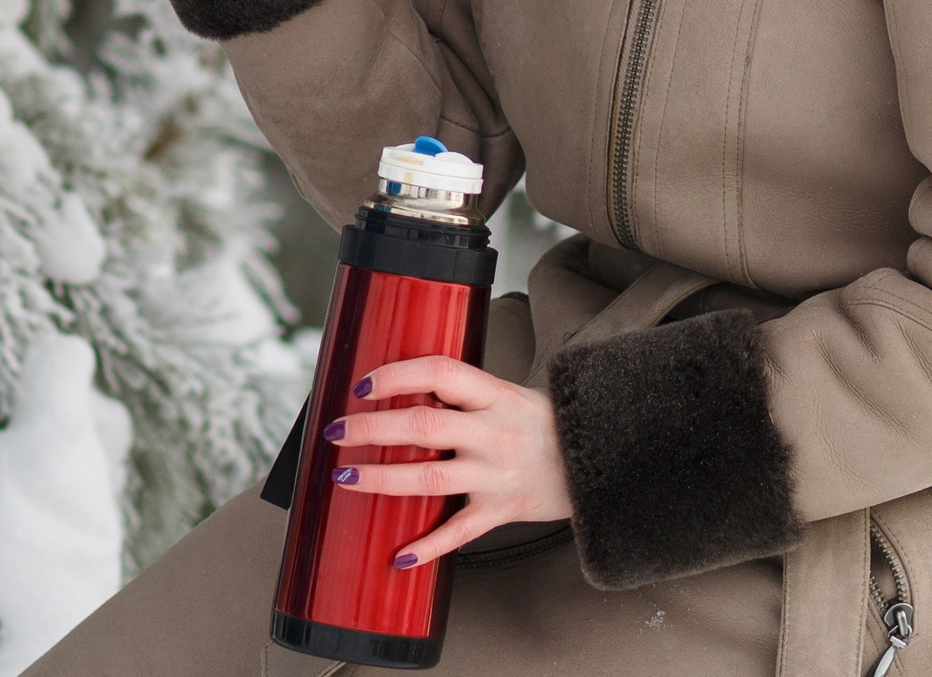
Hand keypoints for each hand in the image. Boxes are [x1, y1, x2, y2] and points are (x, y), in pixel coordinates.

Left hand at [324, 355, 573, 568]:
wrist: (596, 460)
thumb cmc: (538, 423)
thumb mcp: (504, 395)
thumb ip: (457, 395)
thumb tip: (394, 391)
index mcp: (493, 394)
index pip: (439, 374)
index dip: (397, 375)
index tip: (361, 384)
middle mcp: (493, 432)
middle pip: (423, 428)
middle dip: (371, 429)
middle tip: (335, 431)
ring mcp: (497, 474)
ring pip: (430, 479)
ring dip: (382, 479)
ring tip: (344, 476)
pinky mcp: (502, 510)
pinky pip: (460, 532)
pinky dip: (429, 548)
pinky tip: (399, 557)